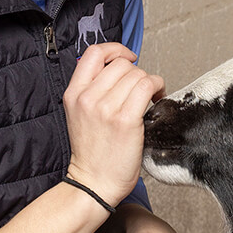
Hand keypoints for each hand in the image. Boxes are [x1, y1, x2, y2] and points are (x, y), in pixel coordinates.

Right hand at [63, 43, 164, 202]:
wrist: (94, 183)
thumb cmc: (93, 153)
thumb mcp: (80, 115)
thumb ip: (93, 90)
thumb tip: (121, 70)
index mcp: (74, 94)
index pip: (94, 53)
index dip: (116, 50)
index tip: (129, 57)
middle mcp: (88, 98)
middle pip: (121, 65)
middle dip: (137, 73)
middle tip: (141, 89)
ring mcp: (106, 108)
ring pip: (137, 75)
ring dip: (149, 82)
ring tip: (149, 97)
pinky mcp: (126, 120)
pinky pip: (147, 86)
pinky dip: (158, 88)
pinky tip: (157, 100)